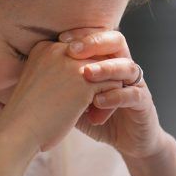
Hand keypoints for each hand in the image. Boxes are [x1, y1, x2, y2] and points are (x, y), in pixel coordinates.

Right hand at [0, 39, 118, 154]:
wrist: (18, 132)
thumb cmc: (28, 117)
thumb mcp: (41, 84)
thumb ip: (60, 74)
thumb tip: (89, 75)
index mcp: (45, 47)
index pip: (80, 52)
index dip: (83, 74)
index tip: (74, 96)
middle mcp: (58, 49)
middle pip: (95, 57)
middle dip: (98, 81)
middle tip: (90, 106)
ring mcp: (72, 63)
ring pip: (107, 70)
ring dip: (105, 91)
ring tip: (93, 112)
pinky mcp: (84, 81)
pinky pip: (113, 84)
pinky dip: (109, 102)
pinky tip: (95, 118)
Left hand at [61, 28, 171, 159]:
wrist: (127, 141)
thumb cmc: (99, 117)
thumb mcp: (75, 100)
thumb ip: (62, 85)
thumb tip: (30, 72)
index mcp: (109, 61)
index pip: (98, 37)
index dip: (81, 34)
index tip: (60, 38)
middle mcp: (124, 67)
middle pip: (116, 41)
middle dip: (95, 42)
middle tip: (73, 50)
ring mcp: (137, 84)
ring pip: (127, 66)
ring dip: (105, 68)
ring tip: (85, 74)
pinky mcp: (144, 104)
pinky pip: (133, 94)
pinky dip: (115, 96)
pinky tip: (97, 101)